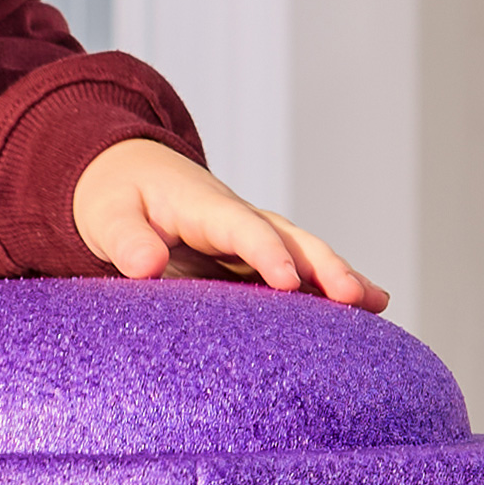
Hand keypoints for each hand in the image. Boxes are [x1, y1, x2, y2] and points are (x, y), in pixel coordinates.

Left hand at [72, 139, 387, 309]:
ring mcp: (250, 238)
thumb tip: (147, 266)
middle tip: (353, 296)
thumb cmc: (113, 199)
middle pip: (290, 237)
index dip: (266, 253)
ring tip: (377, 304)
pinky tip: (365, 308)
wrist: (125, 176)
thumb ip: (126, 241)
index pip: (242, 228)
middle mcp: (238, 218)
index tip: (287, 281)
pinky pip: (296, 272)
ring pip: (303, 253)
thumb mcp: (106, 217)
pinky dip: (327, 288)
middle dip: (322, 265)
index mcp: (204, 206)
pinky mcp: (252, 259)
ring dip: (338, 277)